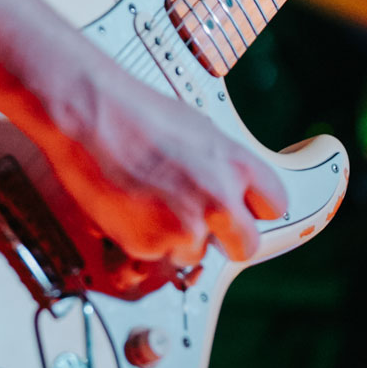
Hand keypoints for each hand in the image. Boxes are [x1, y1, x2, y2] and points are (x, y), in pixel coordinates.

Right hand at [22, 47, 287, 282]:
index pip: (276, 204)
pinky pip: (158, 254)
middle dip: (228, 239)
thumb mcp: (199, 129)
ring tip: (151, 199)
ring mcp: (186, 227)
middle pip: (248, 245)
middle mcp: (219, 200)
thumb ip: (222, 166)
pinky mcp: (150, 246)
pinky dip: (145, 238)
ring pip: (196, 252)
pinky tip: (130, 205)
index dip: (255, 207)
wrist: (91, 116)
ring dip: (178, 237)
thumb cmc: (137, 112)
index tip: (243, 209)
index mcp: (236, 165)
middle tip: (202, 221)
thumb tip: (230, 188)